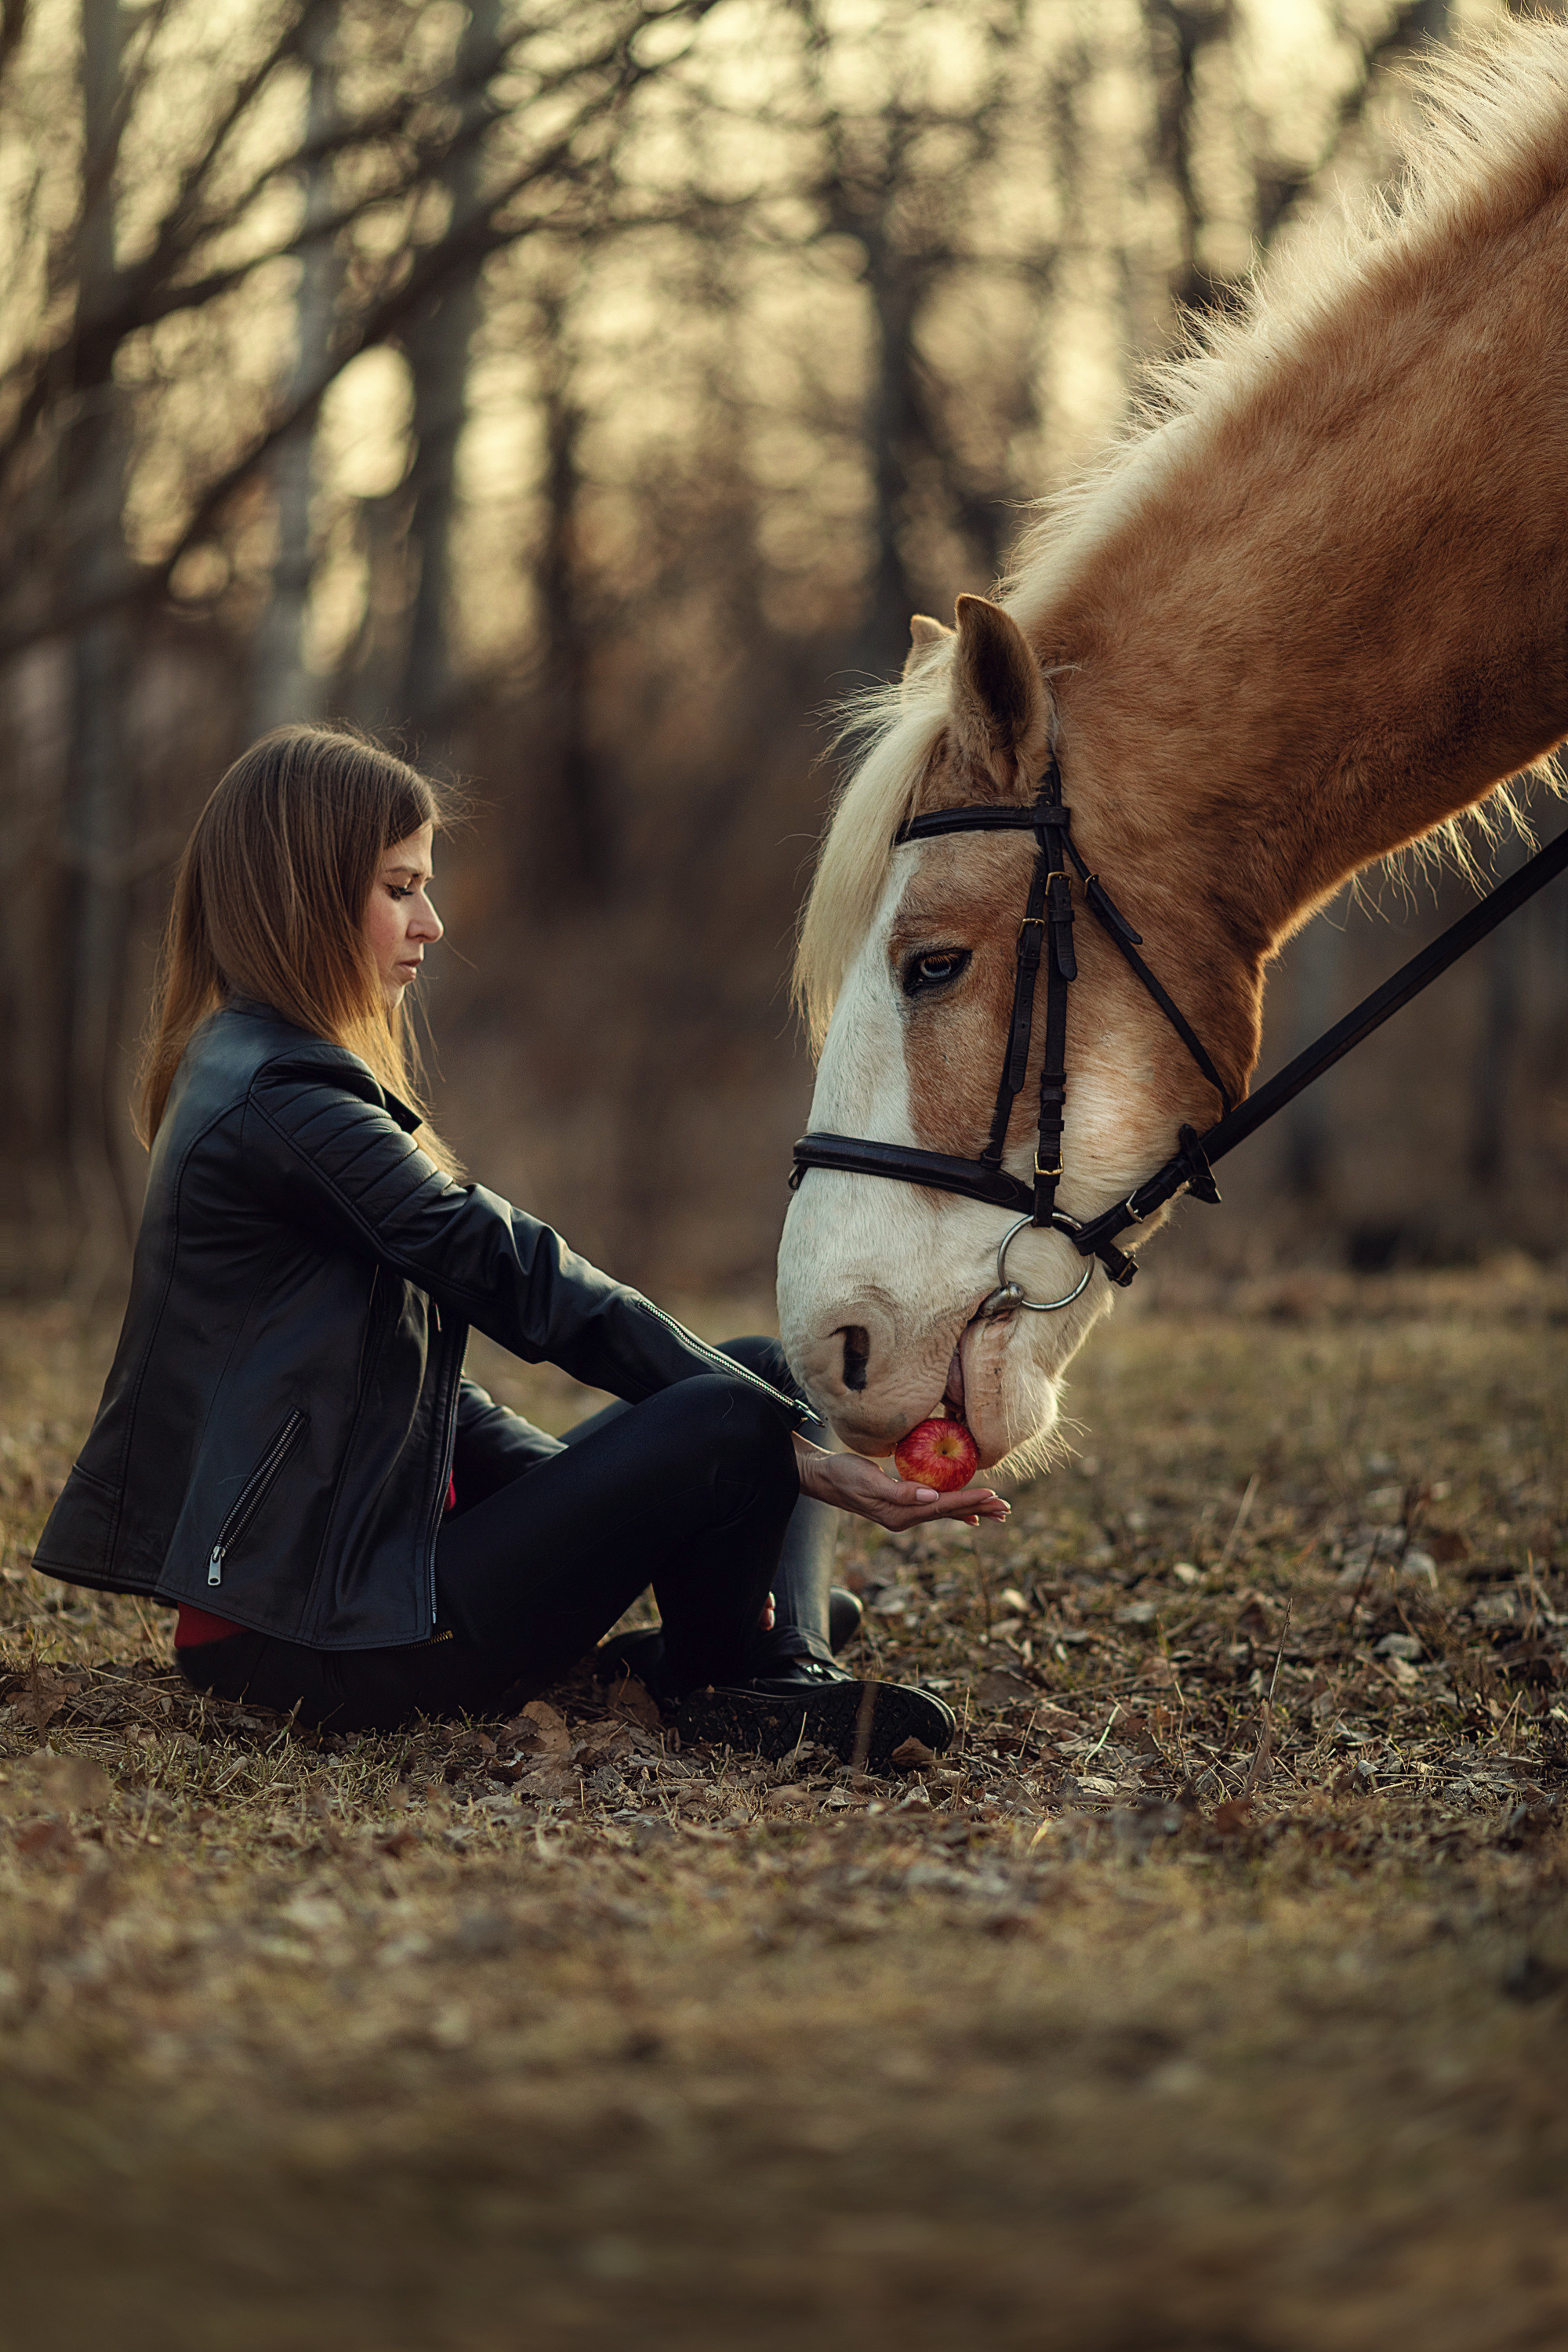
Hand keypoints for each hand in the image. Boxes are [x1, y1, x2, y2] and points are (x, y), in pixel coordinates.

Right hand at [793, 1434, 1010, 1530]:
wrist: (822, 1478)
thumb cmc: (841, 1474)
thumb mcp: (868, 1479)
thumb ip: (898, 1491)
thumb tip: (930, 1497)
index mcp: (900, 1514)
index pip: (942, 1506)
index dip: (968, 1500)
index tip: (993, 1495)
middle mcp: (905, 1518)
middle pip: (949, 1512)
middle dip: (978, 1508)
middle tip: (1006, 1508)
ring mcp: (903, 1514)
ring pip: (945, 1511)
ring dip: (971, 1509)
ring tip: (996, 1511)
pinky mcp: (901, 1505)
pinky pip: (934, 1509)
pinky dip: (954, 1510)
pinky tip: (968, 1516)